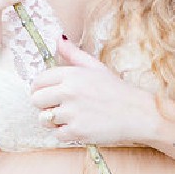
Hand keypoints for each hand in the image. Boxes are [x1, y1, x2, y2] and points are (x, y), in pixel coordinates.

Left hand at [27, 39, 158, 146]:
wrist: (139, 114)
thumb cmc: (117, 90)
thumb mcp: (96, 67)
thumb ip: (74, 54)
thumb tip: (58, 39)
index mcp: (72, 74)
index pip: (38, 81)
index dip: (40, 89)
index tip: (48, 94)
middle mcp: (69, 91)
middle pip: (36, 100)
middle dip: (45, 105)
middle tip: (61, 107)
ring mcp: (72, 112)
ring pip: (44, 119)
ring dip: (54, 121)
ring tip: (72, 117)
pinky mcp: (76, 131)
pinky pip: (57, 135)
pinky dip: (66, 134)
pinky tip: (80, 126)